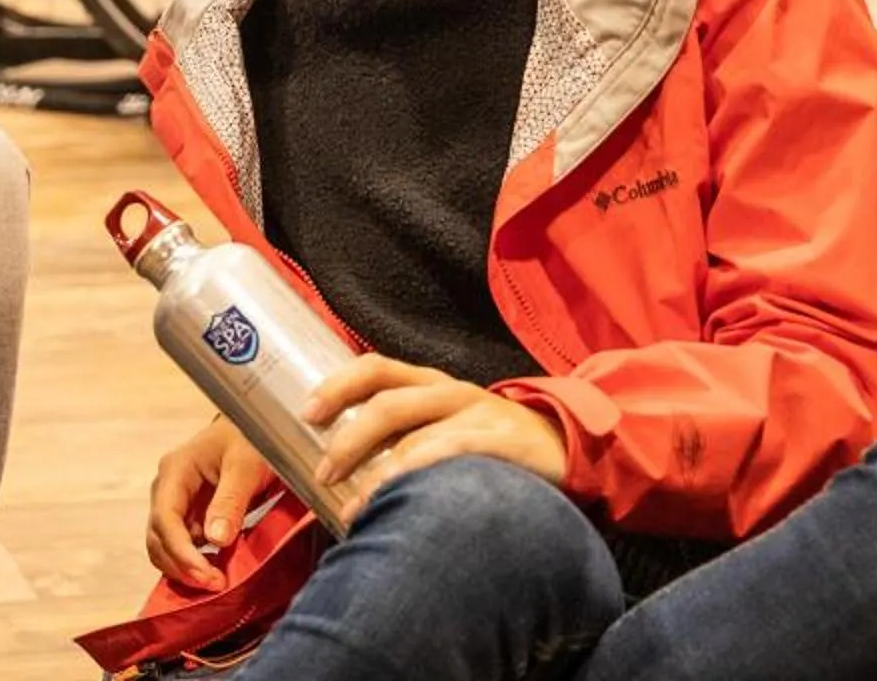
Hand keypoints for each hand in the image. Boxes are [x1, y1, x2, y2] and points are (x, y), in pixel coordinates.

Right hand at [145, 414, 272, 589]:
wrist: (255, 426)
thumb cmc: (250, 438)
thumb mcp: (246, 465)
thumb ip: (231, 500)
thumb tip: (216, 539)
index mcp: (176, 470)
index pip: (165, 518)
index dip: (181, 552)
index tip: (207, 576)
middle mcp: (167, 487)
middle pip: (158, 537)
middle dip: (181, 566)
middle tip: (215, 585)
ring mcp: (175, 502)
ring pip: (163, 546)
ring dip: (183, 569)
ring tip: (215, 582)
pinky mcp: (187, 515)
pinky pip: (179, 545)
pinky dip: (190, 563)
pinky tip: (213, 571)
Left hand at [305, 355, 570, 501]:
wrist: (569, 444)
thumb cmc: (492, 441)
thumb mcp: (448, 422)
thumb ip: (407, 433)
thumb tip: (346, 466)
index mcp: (431, 383)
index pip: (376, 368)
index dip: (338, 386)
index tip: (306, 414)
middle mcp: (451, 392)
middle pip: (388, 404)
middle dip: (348, 439)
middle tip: (323, 473)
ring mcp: (478, 415)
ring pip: (414, 434)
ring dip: (375, 473)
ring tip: (351, 507)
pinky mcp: (502, 443)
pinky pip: (450, 455)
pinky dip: (416, 477)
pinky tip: (399, 503)